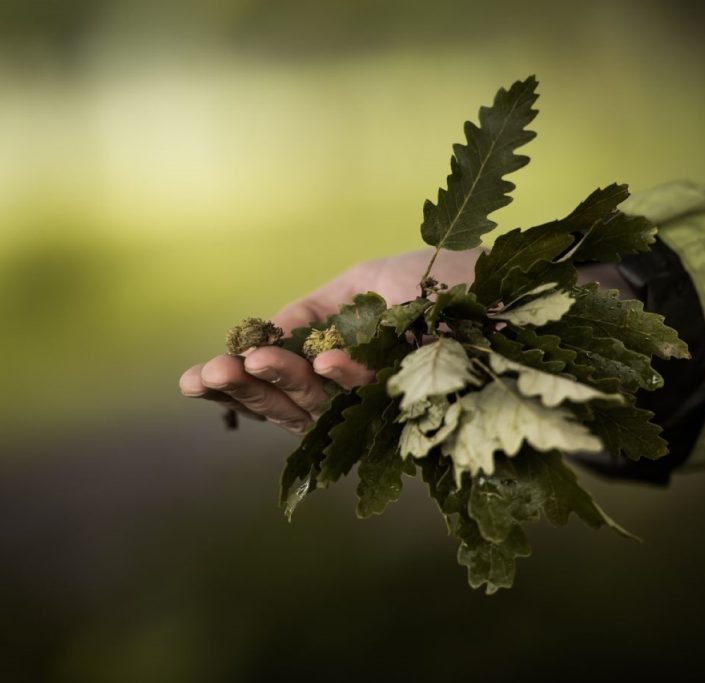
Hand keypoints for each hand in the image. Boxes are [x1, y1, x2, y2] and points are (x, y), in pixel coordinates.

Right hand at [178, 248, 477, 433]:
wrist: (513, 284)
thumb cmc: (442, 279)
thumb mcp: (366, 282)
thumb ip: (317, 309)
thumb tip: (268, 328)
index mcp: (336, 358)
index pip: (276, 378)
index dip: (234, 380)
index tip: (191, 379)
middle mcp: (352, 388)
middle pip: (285, 401)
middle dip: (244, 389)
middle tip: (206, 375)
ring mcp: (382, 403)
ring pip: (316, 408)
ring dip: (280, 384)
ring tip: (245, 362)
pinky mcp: (415, 411)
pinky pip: (371, 401)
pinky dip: (347, 379)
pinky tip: (323, 359)